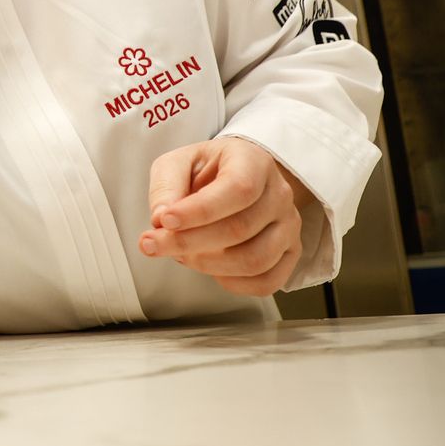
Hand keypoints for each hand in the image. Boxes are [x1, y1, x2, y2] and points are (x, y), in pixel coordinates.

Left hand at [138, 137, 312, 296]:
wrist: (238, 177)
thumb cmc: (208, 170)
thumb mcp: (178, 163)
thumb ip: (166, 186)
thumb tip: (160, 220)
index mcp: (253, 162)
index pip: (237, 189)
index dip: (199, 211)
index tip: (164, 221)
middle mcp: (279, 194)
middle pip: (240, 229)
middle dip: (189, 242)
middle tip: (154, 244)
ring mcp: (289, 226)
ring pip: (254, 260)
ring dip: (207, 264)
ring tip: (180, 254)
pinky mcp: (290, 253)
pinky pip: (267, 282)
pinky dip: (232, 283)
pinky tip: (209, 268)